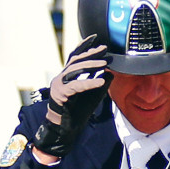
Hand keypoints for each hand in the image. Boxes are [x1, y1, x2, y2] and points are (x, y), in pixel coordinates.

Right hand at [30, 35, 112, 156]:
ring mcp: (59, 84)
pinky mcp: (60, 94)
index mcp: (68, 76)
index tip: (96, 38)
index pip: (76, 57)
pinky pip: (76, 85)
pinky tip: (100, 81)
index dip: (84, 46)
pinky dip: (89, 83)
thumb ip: (100, 85)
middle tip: (104, 50)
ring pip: (74, 69)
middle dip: (90, 53)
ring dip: (90, 65)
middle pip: (76, 60)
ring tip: (104, 63)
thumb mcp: (93, 97)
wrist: (65, 130)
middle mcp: (62, 77)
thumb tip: (110, 75)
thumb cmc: (77, 113)